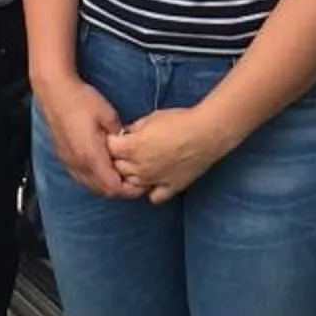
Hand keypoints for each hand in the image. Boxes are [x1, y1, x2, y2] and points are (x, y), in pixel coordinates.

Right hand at [34, 75, 137, 198]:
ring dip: (107, 185)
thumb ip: (120, 134)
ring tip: (121, 174)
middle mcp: (79, 165)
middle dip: (120, 190)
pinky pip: (82, 177)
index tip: (142, 183)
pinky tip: (103, 168)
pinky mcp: (64, 157)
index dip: (130, 190)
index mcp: (91, 156)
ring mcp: (69, 162)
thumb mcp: (108, 115)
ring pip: (91, 185)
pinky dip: (95, 179)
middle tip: (135, 181)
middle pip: (103, 190)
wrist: (54, 92)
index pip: (113, 188)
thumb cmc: (81, 100)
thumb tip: (127, 145)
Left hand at [106, 106, 231, 204]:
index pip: (109, 148)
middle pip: (117, 168)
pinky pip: (153, 197)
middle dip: (118, 158)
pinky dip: (150, 190)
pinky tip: (154, 180)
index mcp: (132, 147)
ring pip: (131, 184)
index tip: (117, 137)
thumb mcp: (151, 117)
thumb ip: (135, 128)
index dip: (111, 141)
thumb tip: (128, 133)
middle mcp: (139, 167)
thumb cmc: (180, 121)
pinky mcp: (170, 187)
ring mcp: (154, 180)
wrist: (206, 133)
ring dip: (131, 175)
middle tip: (127, 149)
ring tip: (139, 164)